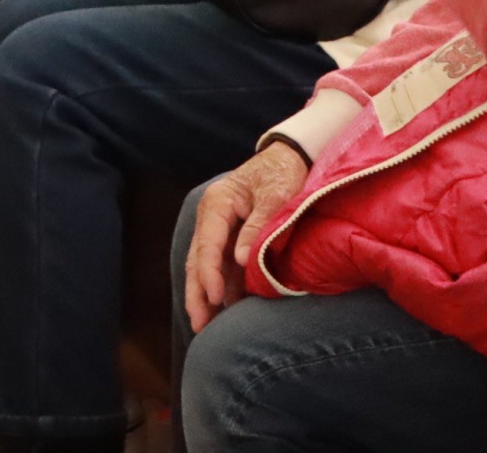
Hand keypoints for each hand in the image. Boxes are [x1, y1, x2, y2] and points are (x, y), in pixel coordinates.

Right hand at [185, 141, 309, 331]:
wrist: (289, 159)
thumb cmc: (282, 172)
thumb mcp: (275, 194)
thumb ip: (258, 225)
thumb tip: (241, 260)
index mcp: (217, 203)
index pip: (207, 243)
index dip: (209, 273)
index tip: (215, 298)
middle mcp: (211, 218)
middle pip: (198, 260)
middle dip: (197, 293)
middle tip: (199, 324)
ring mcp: (219, 230)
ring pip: (206, 267)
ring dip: (206, 296)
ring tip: (205, 326)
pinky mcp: (231, 240)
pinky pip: (223, 268)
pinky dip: (223, 289)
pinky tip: (225, 312)